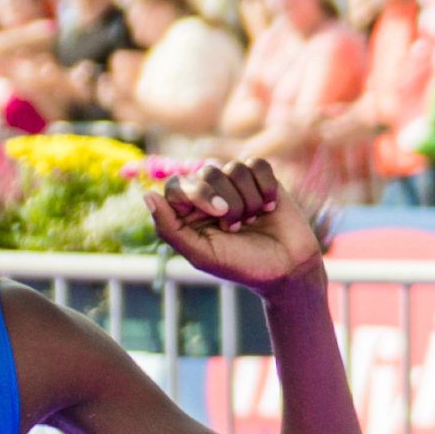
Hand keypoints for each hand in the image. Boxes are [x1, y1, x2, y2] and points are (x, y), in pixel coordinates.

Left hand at [144, 160, 321, 296]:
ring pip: (234, 168)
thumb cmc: (242, 265)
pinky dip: (265, 187)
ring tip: (253, 221)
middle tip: (236, 226)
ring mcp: (235, 183)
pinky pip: (257, 164)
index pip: (177, 184)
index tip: (220, 213)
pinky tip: (269, 207)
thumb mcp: (202, 254)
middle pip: (207, 172)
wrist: (287, 269)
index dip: (198, 193)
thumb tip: (147, 195)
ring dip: (248, 199)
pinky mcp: (262, 178)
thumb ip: (170, 229)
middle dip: (227, 200)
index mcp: (188, 212)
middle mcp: (209, 193)